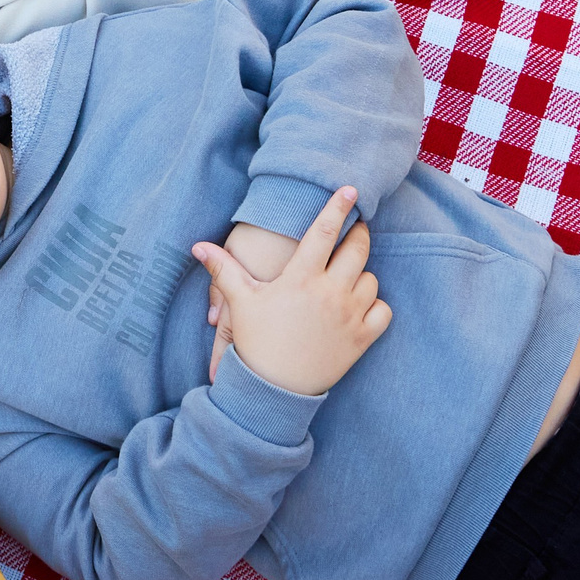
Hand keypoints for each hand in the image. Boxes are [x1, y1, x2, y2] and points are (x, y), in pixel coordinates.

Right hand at [192, 188, 390, 396]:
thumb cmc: (256, 341)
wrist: (274, 389)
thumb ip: (223, 269)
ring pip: (370, 279)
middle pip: (357, 249)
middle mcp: (330, 293)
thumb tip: (197, 246)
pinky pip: (382, 310)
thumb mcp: (241, 302)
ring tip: (348, 272)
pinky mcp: (362, 339)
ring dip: (362, 272)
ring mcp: (350, 316)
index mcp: (300, 279)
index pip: (325, 231)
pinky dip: (375, 303)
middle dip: (358, 233)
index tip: (350, 190)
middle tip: (355, 227)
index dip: (338, 207)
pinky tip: (360, 303)